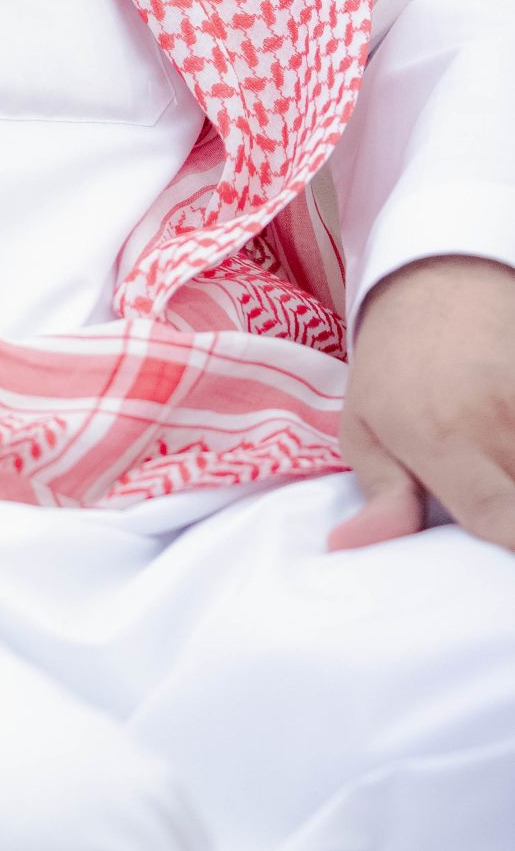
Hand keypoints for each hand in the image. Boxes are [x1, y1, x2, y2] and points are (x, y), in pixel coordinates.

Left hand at [328, 255, 514, 552]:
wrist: (438, 282)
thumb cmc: (392, 363)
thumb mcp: (364, 426)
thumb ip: (380, 495)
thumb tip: (352, 548)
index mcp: (440, 436)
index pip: (497, 515)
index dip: (512, 545)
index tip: (504, 568)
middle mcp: (496, 419)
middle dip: (511, 516)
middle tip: (485, 508)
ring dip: (513, 475)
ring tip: (491, 474)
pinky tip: (505, 455)